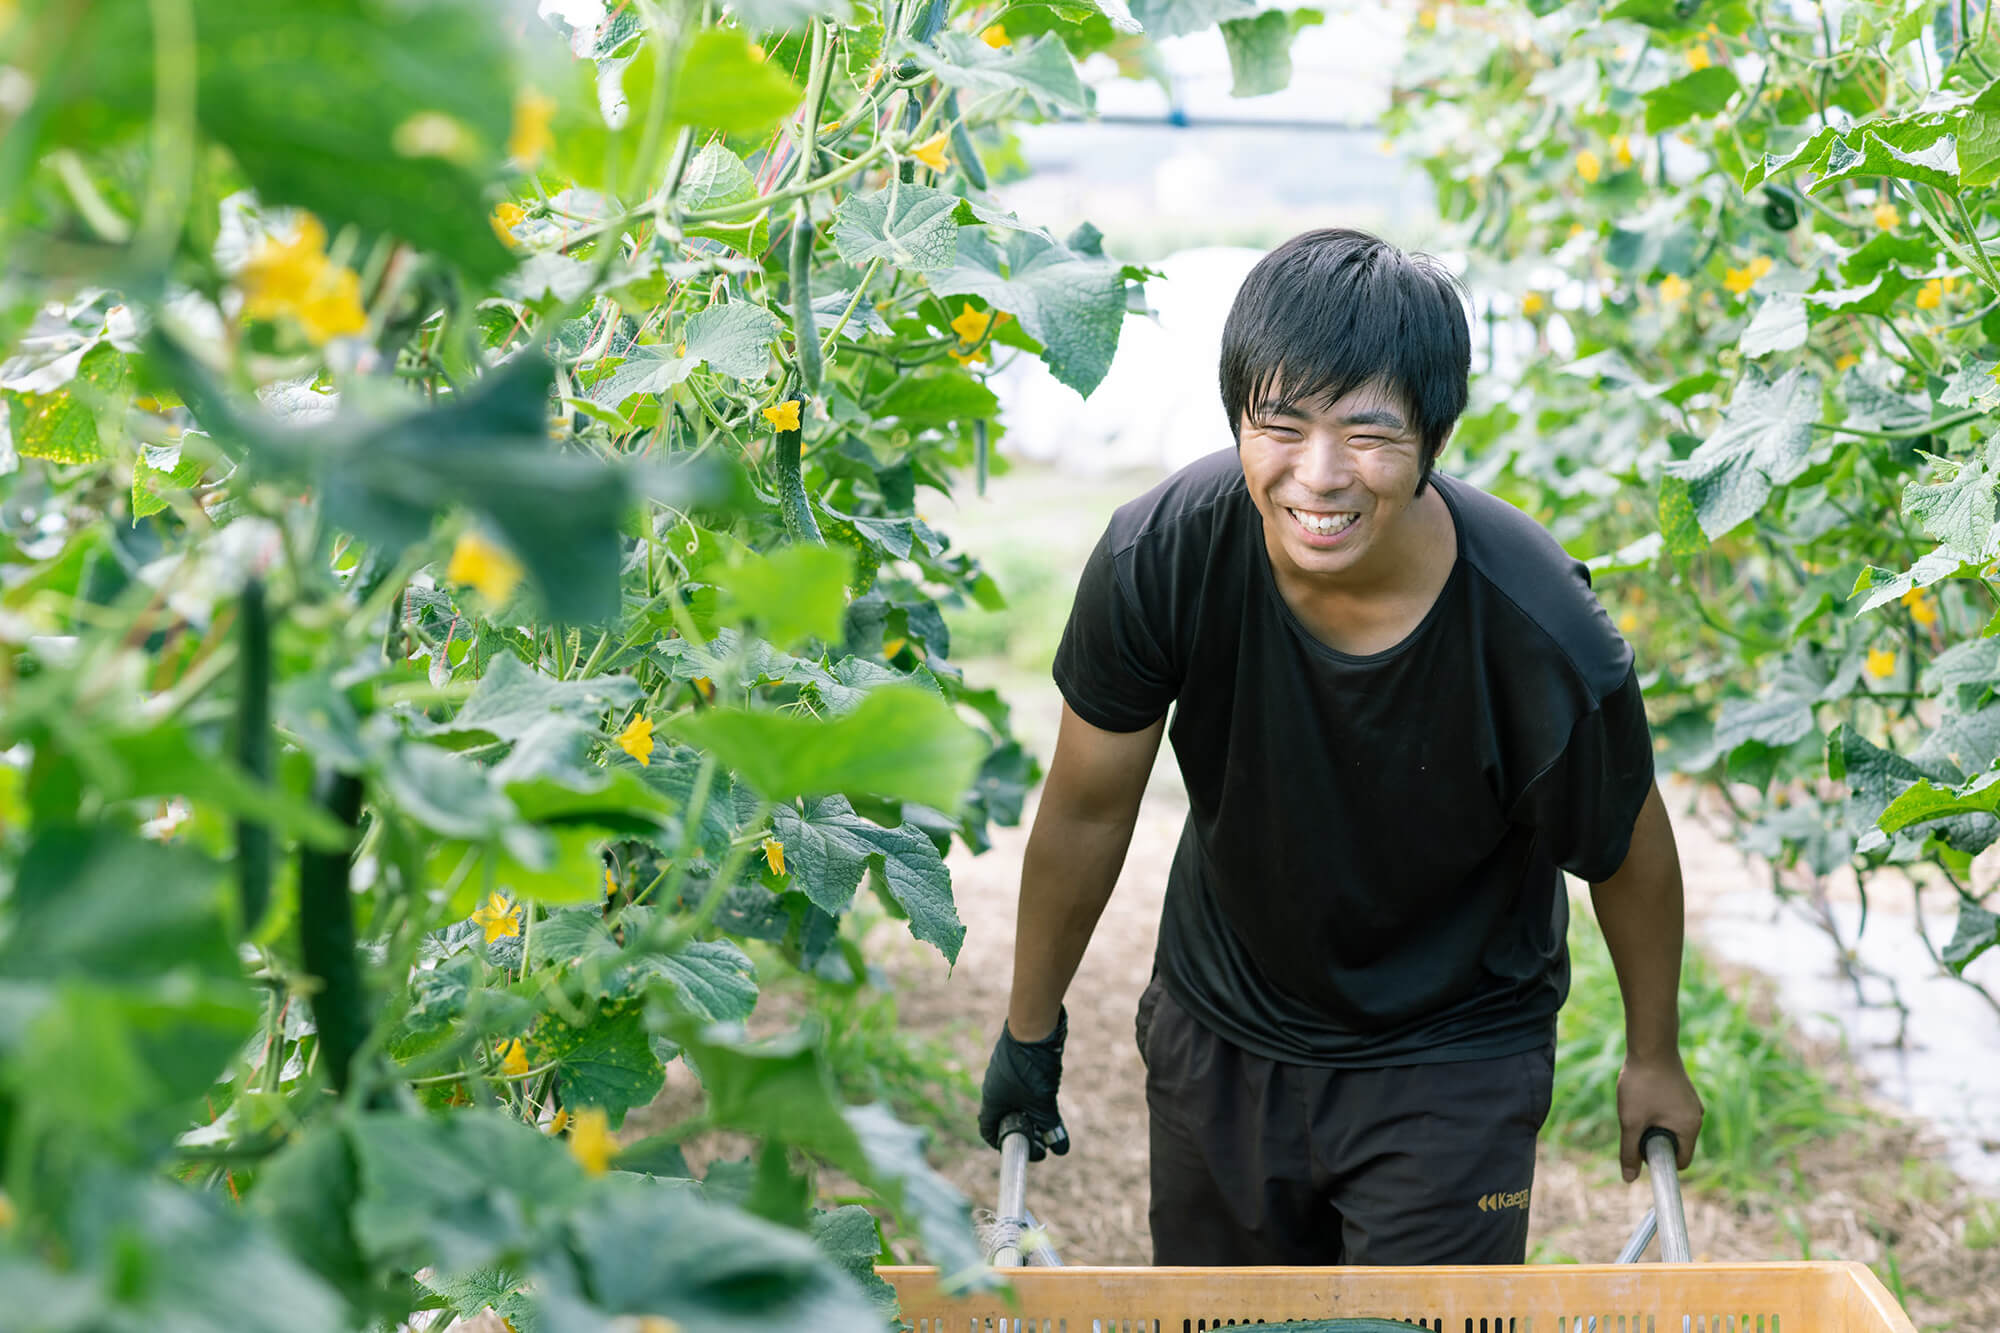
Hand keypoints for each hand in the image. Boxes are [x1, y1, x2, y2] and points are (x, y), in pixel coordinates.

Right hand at [978, 1007, 1069, 1160]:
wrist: (1033, 1027)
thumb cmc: (1031, 1067)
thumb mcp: (1043, 1103)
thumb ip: (1050, 1128)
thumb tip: (1061, 1150)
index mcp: (992, 1101)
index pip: (989, 1131)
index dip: (1002, 1144)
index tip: (1022, 1149)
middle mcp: (993, 1087)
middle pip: (1002, 1115)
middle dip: (1020, 1127)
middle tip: (1040, 1134)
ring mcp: (1002, 1071)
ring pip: (1012, 1098)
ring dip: (1027, 1109)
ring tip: (1045, 1111)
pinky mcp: (1013, 1060)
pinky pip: (1019, 1083)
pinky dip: (1030, 1092)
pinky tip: (1045, 1089)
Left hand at [1616, 1052, 1702, 1182]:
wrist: (1650, 1045)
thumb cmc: (1642, 1084)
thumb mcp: (1631, 1121)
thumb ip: (1630, 1152)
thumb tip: (1629, 1179)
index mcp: (1690, 1129)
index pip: (1680, 1162)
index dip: (1660, 1161)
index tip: (1641, 1148)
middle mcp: (1697, 1118)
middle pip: (1675, 1144)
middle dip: (1654, 1140)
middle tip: (1635, 1124)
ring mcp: (1692, 1104)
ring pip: (1672, 1127)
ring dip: (1653, 1124)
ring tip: (1638, 1106)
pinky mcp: (1684, 1093)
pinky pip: (1672, 1112)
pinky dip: (1657, 1111)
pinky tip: (1643, 1095)